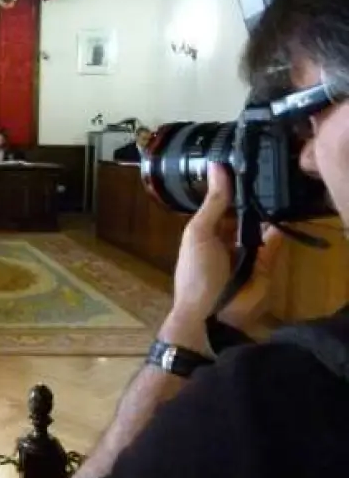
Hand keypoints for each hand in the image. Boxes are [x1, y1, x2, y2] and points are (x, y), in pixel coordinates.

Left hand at [162, 163, 284, 345]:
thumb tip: (217, 166)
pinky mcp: (266, 267)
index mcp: (205, 232)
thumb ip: (213, 202)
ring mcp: (247, 254)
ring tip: (275, 187)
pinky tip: (280, 215)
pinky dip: (277, 232)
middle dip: (253, 199)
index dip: (232, 188)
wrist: (211, 315)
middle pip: (244, 214)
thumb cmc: (197, 272)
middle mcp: (227, 241)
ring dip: (266, 213)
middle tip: (267, 171)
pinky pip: (274, 244)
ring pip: (261, 227)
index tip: (245, 162)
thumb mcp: (199, 233)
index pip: (222, 205)